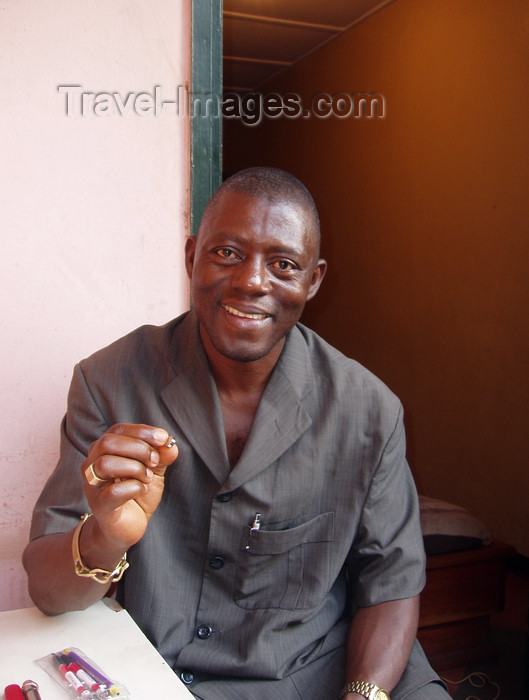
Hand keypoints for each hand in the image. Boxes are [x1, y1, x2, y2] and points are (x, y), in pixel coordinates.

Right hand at [81, 423, 178, 550]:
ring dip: (135, 468)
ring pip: (106, 463)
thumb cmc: (137, 492)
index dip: (142, 431)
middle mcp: (93, 463)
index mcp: (106, 450)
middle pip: (108, 442)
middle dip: (138, 448)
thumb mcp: (154, 470)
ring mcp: (92, 485)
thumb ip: (162, 456)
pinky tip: (140, 490)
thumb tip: (170, 445)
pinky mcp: (98, 505)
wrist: (128, 526)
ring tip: (146, 477)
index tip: (162, 438)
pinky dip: (134, 488)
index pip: (118, 429)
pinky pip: (112, 491)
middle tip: (154, 461)